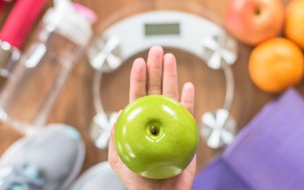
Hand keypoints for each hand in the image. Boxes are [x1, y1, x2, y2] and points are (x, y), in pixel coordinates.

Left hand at [108, 46, 195, 189]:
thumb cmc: (138, 180)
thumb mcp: (118, 159)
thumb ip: (115, 136)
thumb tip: (117, 112)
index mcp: (140, 123)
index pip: (138, 96)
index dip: (138, 79)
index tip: (138, 62)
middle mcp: (156, 119)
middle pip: (156, 89)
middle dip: (155, 69)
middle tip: (156, 50)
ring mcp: (171, 124)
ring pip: (172, 95)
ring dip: (171, 76)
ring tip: (170, 58)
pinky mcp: (186, 132)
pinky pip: (188, 113)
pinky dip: (188, 100)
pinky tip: (188, 85)